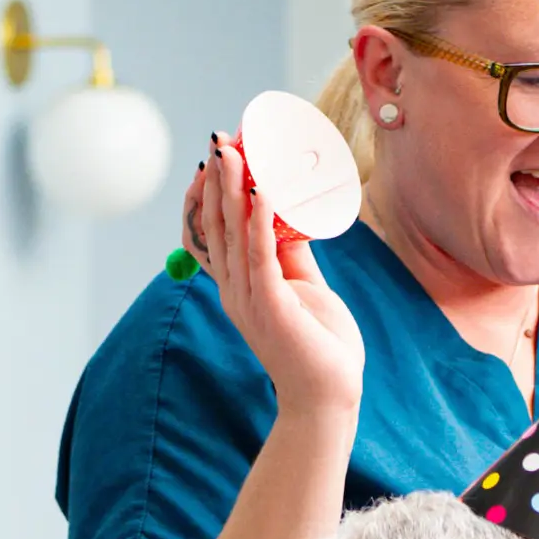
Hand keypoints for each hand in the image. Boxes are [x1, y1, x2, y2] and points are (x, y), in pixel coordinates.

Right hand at [182, 136, 363, 423]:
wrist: (330, 397)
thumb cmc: (320, 346)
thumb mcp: (304, 289)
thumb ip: (291, 254)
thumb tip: (288, 215)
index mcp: (238, 287)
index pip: (211, 234)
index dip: (208, 196)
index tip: (215, 159)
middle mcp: (235, 291)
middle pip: (215, 227)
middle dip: (215, 182)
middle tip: (218, 141)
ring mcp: (250, 299)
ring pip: (232, 235)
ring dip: (231, 191)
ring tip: (232, 153)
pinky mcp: (272, 307)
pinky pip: (261, 257)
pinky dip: (259, 222)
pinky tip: (262, 192)